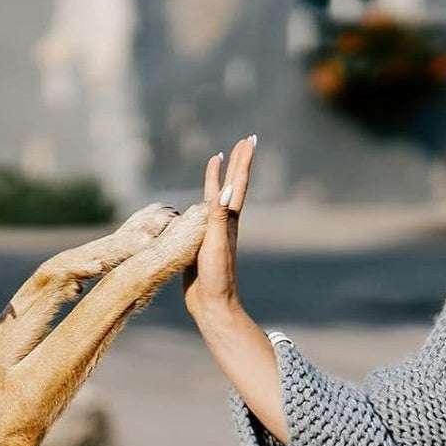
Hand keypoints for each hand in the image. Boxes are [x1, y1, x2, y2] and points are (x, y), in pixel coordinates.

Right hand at [183, 135, 256, 314]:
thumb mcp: (216, 244)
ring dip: (218, 179)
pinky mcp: (199, 243)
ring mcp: (212, 232)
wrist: (212, 306)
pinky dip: (199, 202)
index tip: (249, 140)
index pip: (237, 185)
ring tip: (219, 161)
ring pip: (215, 198)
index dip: (242, 162)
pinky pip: (199, 215)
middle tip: (244, 141)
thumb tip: (228, 189)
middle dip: (237, 163)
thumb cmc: (216, 277)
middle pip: (232, 186)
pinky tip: (195, 201)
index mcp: (229, 221)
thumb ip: (219, 216)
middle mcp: (223, 223)